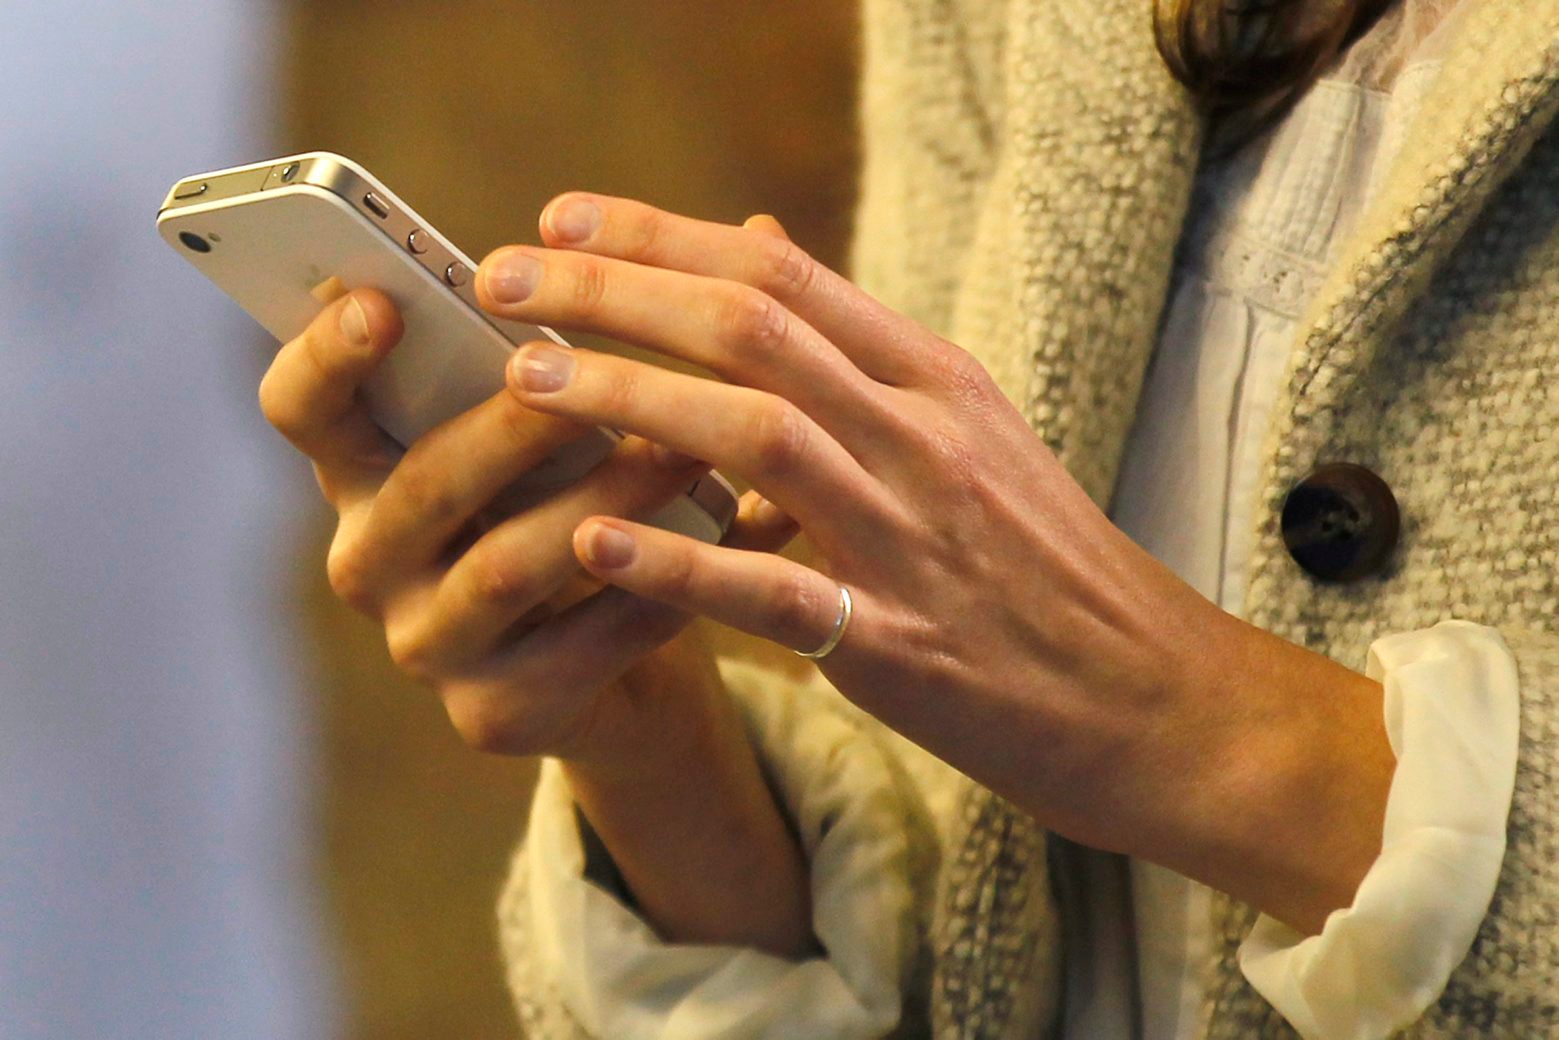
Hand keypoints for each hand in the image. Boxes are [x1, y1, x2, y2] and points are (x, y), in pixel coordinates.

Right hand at [259, 284, 814, 954]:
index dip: (324, 356)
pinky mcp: (494, 715)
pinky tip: (727, 550)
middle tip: (593, 376)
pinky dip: (658, 588)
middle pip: (422, 482)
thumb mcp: (596, 418)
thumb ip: (641, 332)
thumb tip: (763, 231)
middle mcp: (374, 555)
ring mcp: (427, 643)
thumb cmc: (598, 507)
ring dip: (606, 503)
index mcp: (372, 464)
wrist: (629, 665)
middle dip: (516, 426)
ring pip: (509, 564)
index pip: (301, 409)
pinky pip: (582, 645)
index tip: (382, 303)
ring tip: (690, 456)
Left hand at [475, 194, 1395, 931]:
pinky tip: (596, 543)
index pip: (782, 276)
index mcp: (937, 381)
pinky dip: (683, 562)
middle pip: (752, 330)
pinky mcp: (903, 644)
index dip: (662, 237)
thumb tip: (756, 243)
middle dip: (616, 293)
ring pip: (758, 434)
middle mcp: (924, 438)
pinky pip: (777, 592)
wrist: (1153, 696)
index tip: (562, 222)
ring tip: (527, 384)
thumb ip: (857, 346)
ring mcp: (915, 538)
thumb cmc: (1045, 565)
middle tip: (503, 281)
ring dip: (631, 399)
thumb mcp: (969, 429)